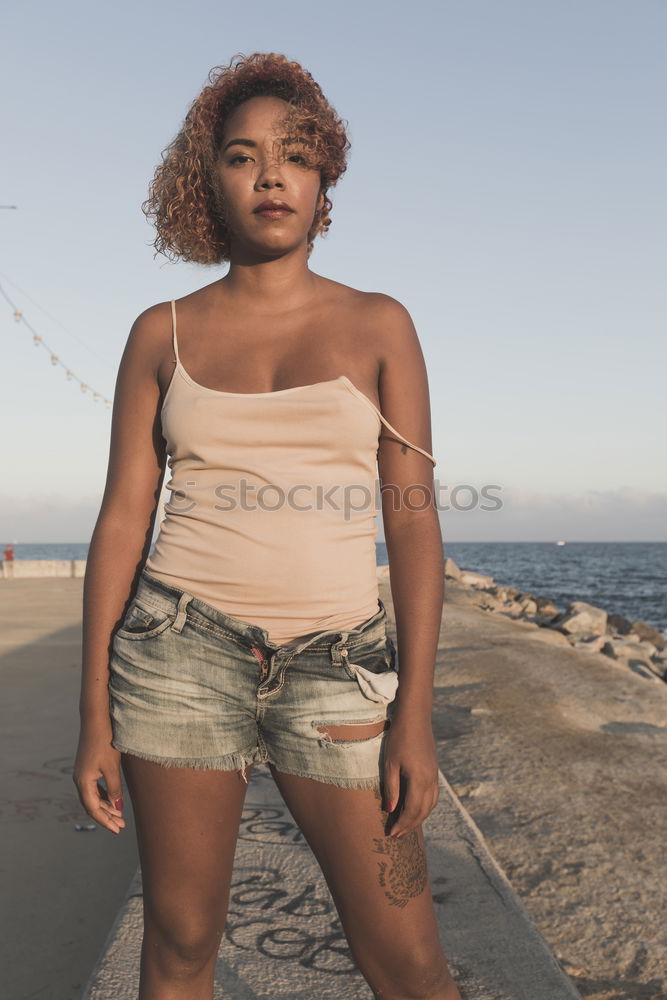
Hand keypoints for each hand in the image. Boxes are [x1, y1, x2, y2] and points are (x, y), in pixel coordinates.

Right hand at [72, 718, 125, 834]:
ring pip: (93, 797)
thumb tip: (117, 807)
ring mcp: (82, 774)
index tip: (117, 830)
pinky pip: (94, 788)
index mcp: (83, 782)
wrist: (95, 721)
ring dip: (106, 806)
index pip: (93, 809)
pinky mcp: (87, 768)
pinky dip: (103, 796)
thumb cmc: (105, 743)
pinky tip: (113, 800)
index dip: (105, 821)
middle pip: (92, 805)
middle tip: (121, 826)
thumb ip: (115, 788)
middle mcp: (80, 780)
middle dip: (106, 817)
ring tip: (119, 815)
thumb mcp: (112, 768)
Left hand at [382, 715, 438, 837]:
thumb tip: (390, 810)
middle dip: (410, 825)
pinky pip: (433, 795)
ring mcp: (434, 775)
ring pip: (430, 805)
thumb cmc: (399, 738)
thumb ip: (391, 788)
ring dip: (419, 818)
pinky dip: (425, 807)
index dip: (402, 824)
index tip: (391, 834)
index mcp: (419, 779)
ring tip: (406, 826)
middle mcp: (430, 780)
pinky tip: (416, 808)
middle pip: (423, 811)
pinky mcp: (434, 771)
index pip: (412, 810)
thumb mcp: (390, 763)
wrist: (416, 718)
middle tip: (397, 836)